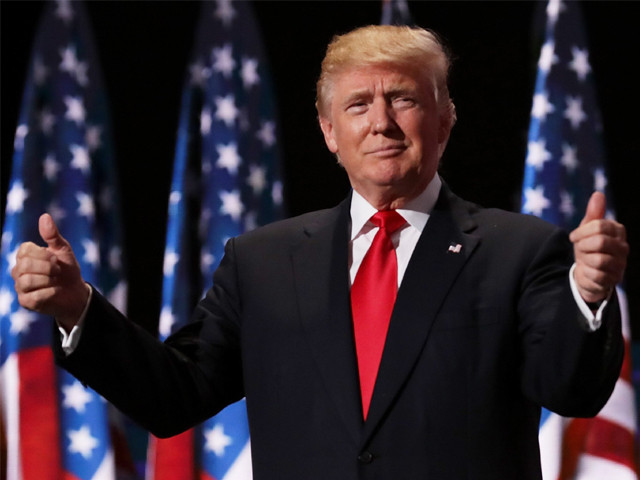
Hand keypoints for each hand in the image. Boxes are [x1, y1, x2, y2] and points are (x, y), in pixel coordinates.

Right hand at [11, 213, 89, 330]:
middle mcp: (18, 270)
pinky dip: (50, 292)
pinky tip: (55, 291)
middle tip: (58, 270)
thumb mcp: (63, 250)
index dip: (44, 254)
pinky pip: (34, 296)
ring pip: (27, 281)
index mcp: (25, 255)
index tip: (56, 258)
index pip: (25, 250)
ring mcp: (20, 286)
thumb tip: (44, 216)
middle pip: (24, 265)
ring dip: (48, 280)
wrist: (76, 292)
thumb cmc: (67, 269)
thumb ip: (53, 235)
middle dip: (47, 268)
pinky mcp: (25, 302)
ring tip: (56, 281)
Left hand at [570, 192, 628, 303]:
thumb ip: (593, 213)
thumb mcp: (587, 230)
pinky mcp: (614, 280)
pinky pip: (597, 275)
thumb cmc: (588, 248)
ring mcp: (621, 264)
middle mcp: (623, 247)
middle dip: (583, 246)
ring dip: (585, 260)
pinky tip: (587, 271)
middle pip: (600, 241)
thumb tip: (598, 194)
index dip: (581, 232)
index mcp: (618, 231)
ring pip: (599, 259)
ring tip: (585, 260)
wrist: (587, 273)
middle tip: (580, 249)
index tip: (573, 237)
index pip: (599, 225)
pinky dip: (586, 272)